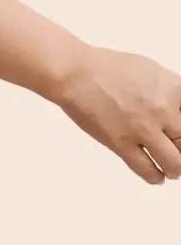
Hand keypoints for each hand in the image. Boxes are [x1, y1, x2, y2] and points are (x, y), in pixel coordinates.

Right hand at [55, 45, 180, 184]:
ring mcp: (143, 128)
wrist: (75, 72)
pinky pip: (147, 170)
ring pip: (174, 164)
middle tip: (177, 151)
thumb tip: (178, 109)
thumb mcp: (149, 70)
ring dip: (174, 168)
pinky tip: (155, 175)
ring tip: (171, 168)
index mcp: (171, 88)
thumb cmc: (106, 67)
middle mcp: (162, 109)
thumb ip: (169, 91)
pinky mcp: (122, 143)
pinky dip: (155, 176)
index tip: (180, 133)